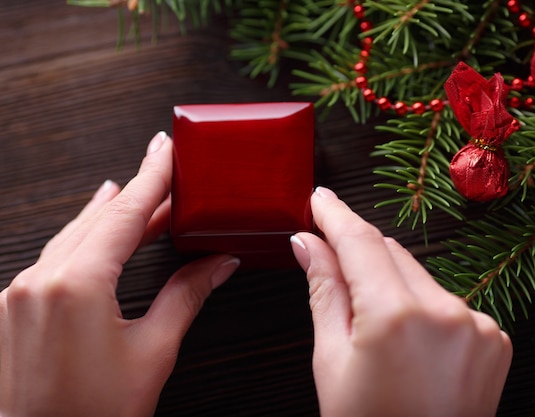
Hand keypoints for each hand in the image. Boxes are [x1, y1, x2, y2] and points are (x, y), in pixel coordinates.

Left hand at [0, 132, 239, 416]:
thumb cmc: (94, 416)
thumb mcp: (153, 352)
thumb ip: (185, 297)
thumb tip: (218, 263)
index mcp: (76, 286)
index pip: (125, 215)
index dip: (152, 179)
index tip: (166, 150)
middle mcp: (38, 282)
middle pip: (98, 219)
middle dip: (136, 193)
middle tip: (164, 169)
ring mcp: (17, 295)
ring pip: (72, 236)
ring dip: (109, 215)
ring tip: (140, 196)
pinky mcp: (10, 310)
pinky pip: (52, 258)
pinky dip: (83, 240)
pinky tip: (97, 232)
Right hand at [290, 187, 511, 416]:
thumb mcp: (330, 360)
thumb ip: (325, 290)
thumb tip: (308, 245)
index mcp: (396, 317)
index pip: (359, 242)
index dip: (336, 215)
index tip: (320, 200)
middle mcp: (446, 312)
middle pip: (391, 254)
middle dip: (359, 253)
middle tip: (330, 262)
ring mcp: (478, 325)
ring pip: (419, 276)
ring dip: (391, 282)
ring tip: (374, 328)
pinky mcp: (496, 337)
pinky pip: (447, 301)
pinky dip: (423, 306)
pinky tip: (409, 341)